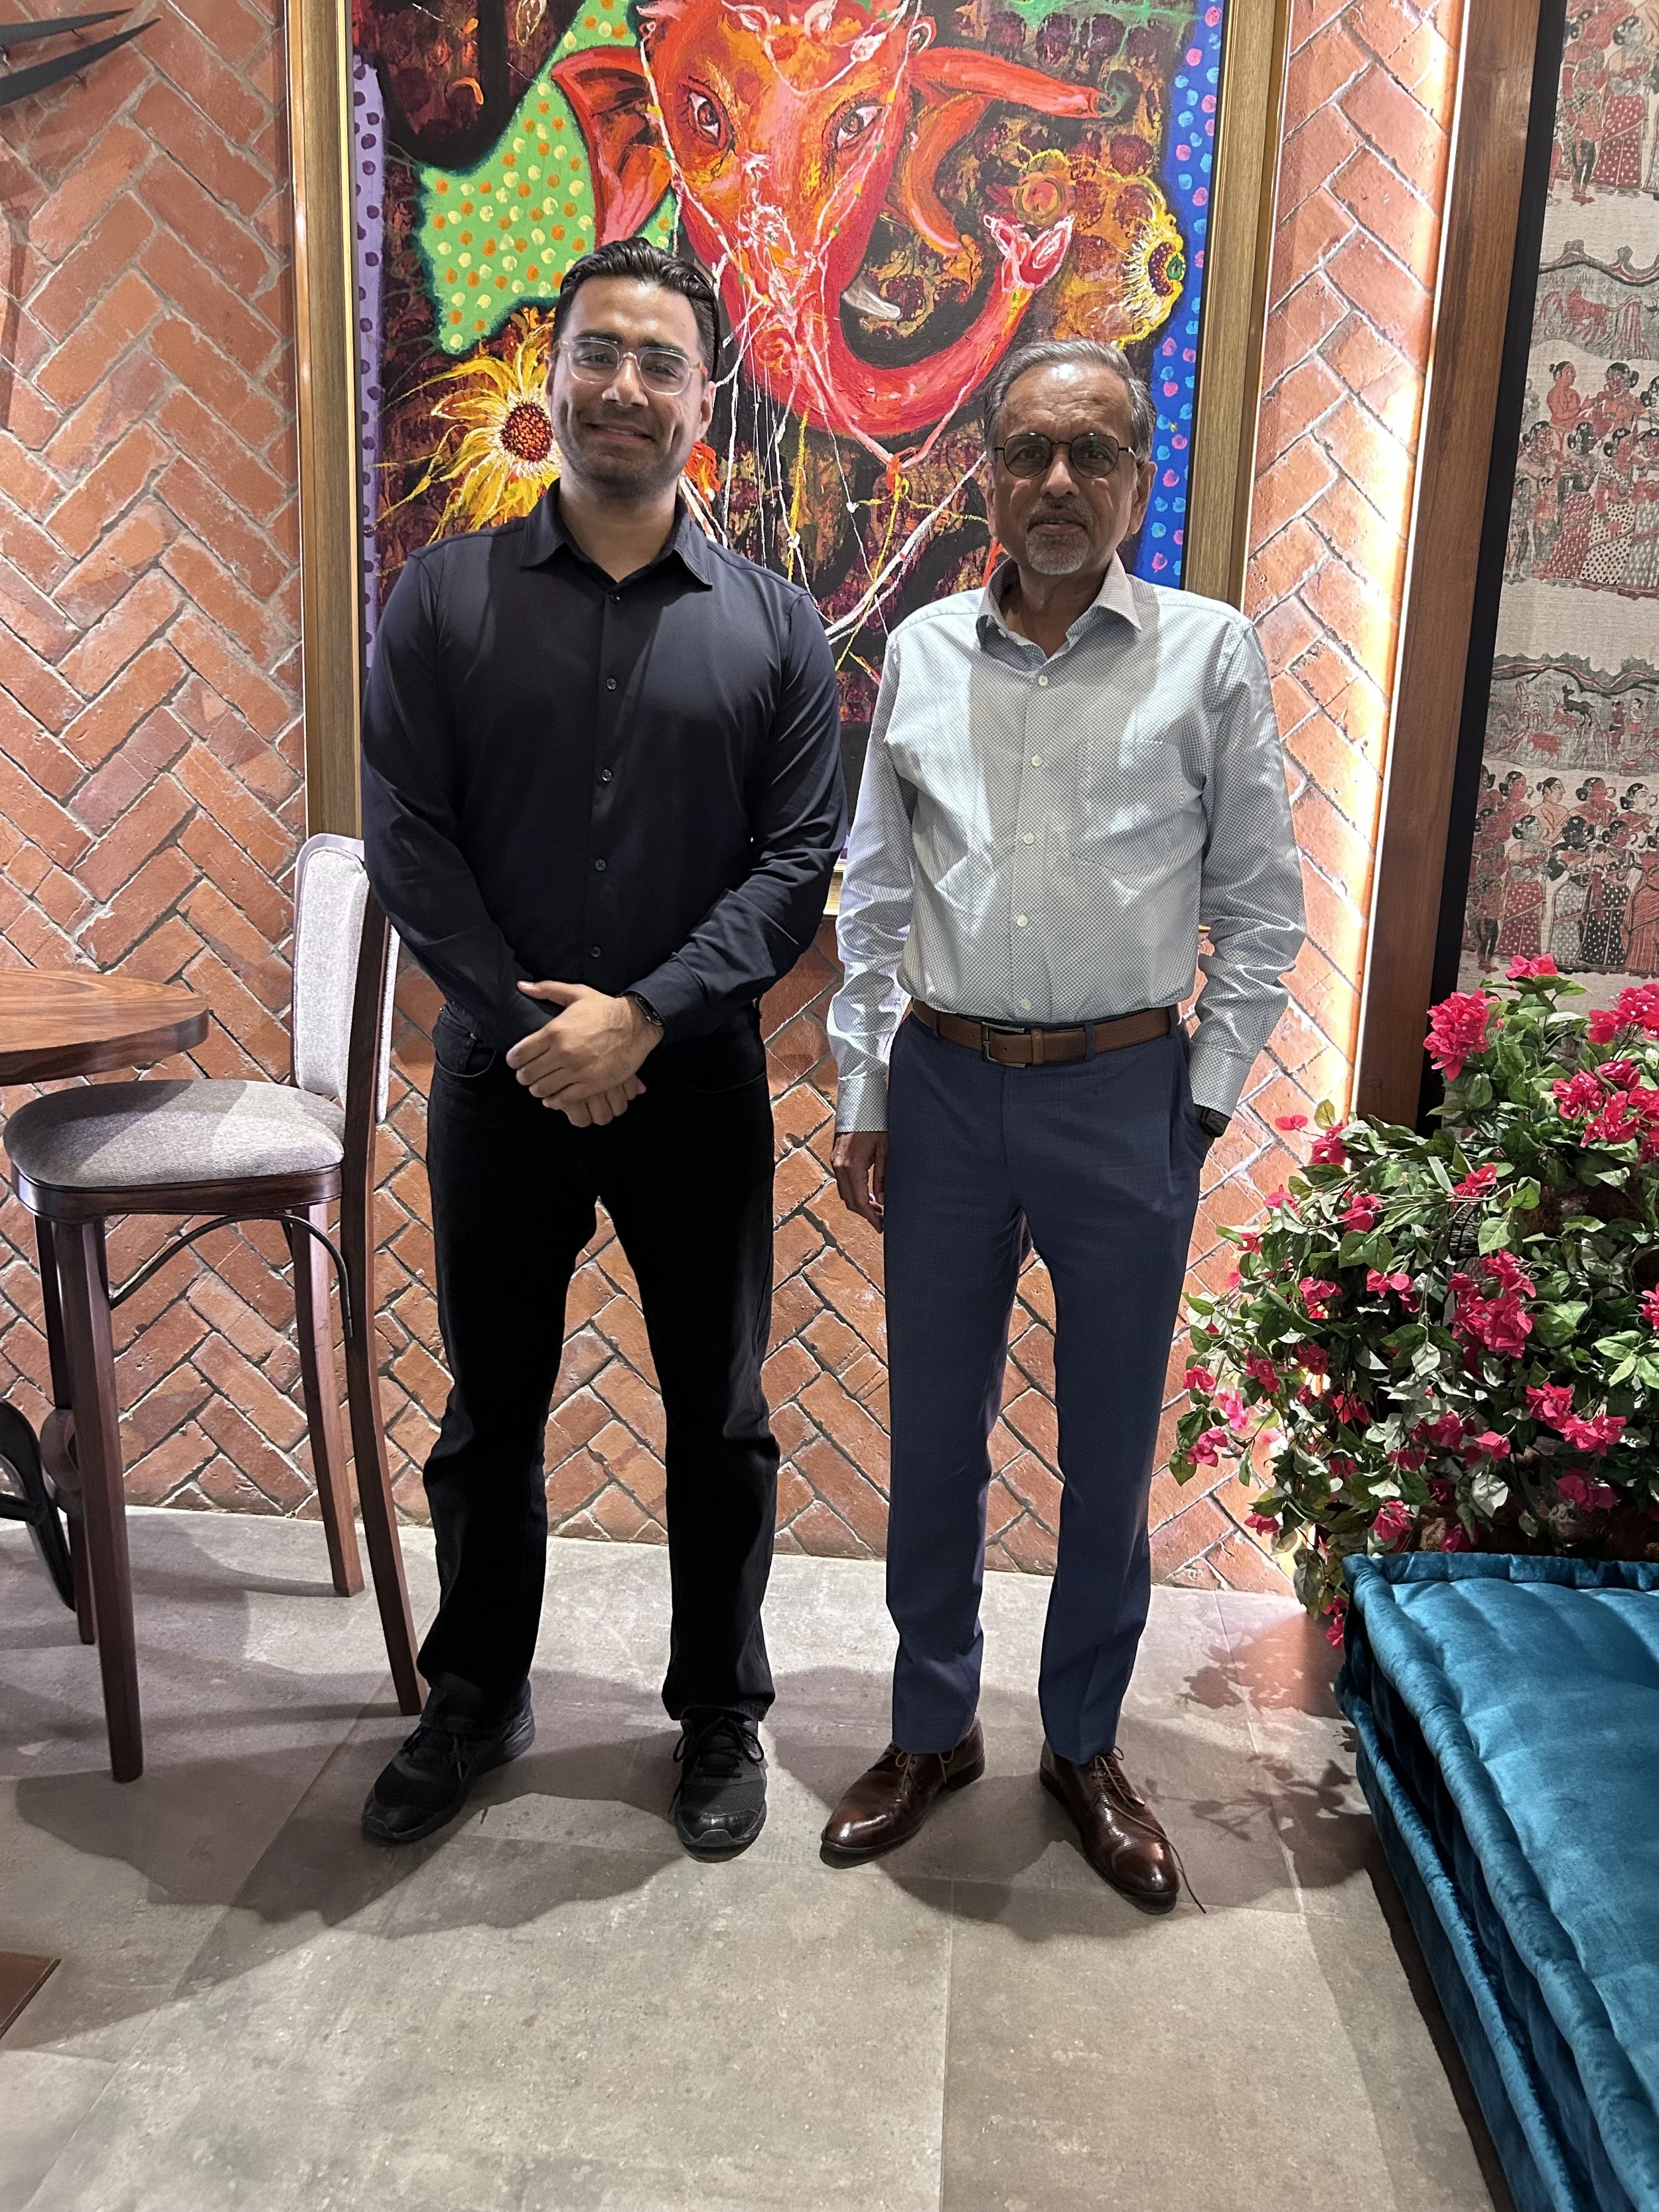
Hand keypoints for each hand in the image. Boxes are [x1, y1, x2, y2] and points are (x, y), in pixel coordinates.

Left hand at [507, 981, 657, 1117]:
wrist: (636, 1026)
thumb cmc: (605, 1009)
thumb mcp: (576, 993)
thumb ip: (546, 989)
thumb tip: (522, 986)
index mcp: (554, 1032)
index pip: (519, 1055)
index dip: (513, 1060)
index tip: (517, 1060)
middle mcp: (563, 1053)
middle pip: (527, 1075)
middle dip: (524, 1076)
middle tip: (528, 1073)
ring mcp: (577, 1071)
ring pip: (542, 1089)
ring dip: (538, 1088)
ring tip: (541, 1083)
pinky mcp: (590, 1085)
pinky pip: (563, 1100)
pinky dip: (554, 1101)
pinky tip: (554, 1096)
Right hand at [832, 1129, 888, 1230]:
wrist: (859, 1105)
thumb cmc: (875, 1125)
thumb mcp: (884, 1151)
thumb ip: (882, 1178)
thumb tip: (882, 1201)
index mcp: (852, 1166)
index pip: (859, 1201)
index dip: (871, 1217)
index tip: (881, 1227)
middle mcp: (839, 1167)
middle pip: (850, 1201)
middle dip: (866, 1214)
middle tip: (882, 1221)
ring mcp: (835, 1163)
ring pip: (845, 1194)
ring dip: (860, 1204)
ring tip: (878, 1210)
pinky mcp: (835, 1160)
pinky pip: (844, 1184)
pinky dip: (855, 1193)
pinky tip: (868, 1196)